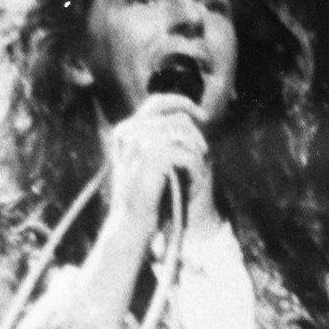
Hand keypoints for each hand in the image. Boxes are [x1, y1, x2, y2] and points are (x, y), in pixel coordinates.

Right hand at [105, 92, 209, 238]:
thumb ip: (155, 141)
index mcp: (125, 131)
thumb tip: (180, 120)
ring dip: (196, 147)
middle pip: (173, 116)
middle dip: (194, 129)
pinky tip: (197, 175)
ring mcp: (140, 145)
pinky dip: (194, 163)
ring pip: (180, 132)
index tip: (200, 116)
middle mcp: (130, 133)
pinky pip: (183, 152)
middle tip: (204, 147)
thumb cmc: (139, 197)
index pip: (156, 103)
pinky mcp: (151, 160)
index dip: (181, 103)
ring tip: (201, 162)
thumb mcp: (143, 163)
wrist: (129, 225)